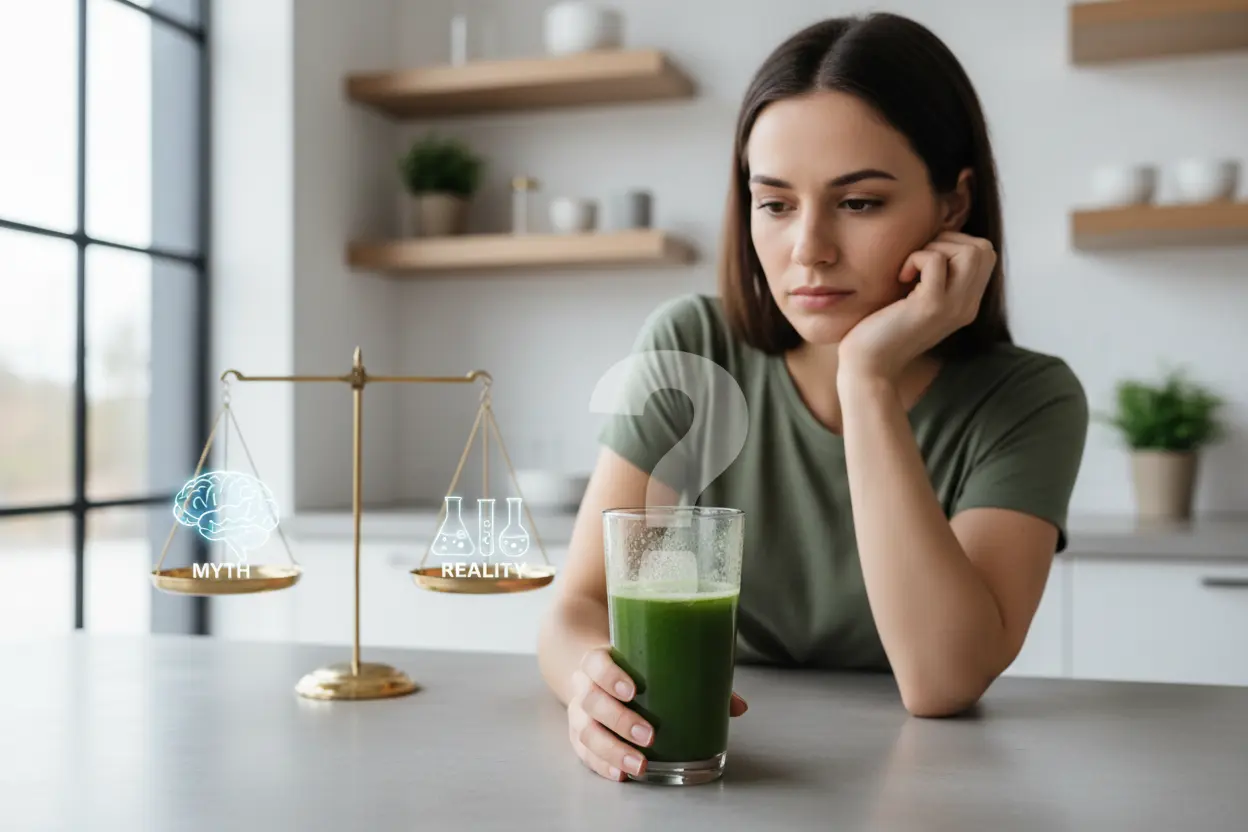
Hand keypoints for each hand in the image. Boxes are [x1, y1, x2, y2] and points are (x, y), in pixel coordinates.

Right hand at [567, 646, 748, 781]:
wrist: (595, 673)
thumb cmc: (632, 669)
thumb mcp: (654, 663)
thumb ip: (694, 679)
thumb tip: (737, 705)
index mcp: (599, 661)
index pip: (596, 663)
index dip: (610, 676)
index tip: (632, 690)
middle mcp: (584, 686)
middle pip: (591, 701)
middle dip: (620, 720)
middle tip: (649, 734)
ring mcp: (580, 712)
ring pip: (586, 731)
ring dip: (613, 749)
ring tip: (640, 764)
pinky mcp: (580, 735)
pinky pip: (585, 753)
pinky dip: (602, 765)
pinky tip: (621, 774)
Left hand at [837, 231, 995, 384]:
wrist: (868, 366)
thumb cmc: (882, 330)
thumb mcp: (916, 300)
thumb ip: (934, 277)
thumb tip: (933, 239)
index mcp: (965, 304)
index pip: (985, 255)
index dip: (955, 243)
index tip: (925, 259)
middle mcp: (966, 306)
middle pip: (984, 249)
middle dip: (949, 240)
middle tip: (919, 260)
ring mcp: (952, 307)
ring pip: (971, 251)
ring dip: (935, 248)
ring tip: (911, 269)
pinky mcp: (931, 306)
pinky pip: (936, 260)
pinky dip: (915, 258)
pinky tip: (900, 277)